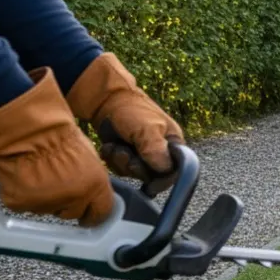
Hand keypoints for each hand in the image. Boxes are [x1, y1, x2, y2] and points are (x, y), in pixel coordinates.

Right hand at [0, 70, 113, 225]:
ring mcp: (47, 203)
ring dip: (46, 199)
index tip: (89, 216)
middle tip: (58, 187)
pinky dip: (25, 196)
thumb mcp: (91, 160)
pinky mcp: (23, 204)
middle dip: (68, 204)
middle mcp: (74, 200)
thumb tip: (94, 195)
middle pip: (73, 214)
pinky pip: (25, 205)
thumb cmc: (61, 138)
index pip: (101, 213)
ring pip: (48, 210)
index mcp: (95, 187)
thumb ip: (93, 182)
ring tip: (41, 177)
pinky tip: (26, 179)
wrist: (30, 132)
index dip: (94, 215)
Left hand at [67, 54, 184, 194]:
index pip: (174, 171)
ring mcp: (142, 155)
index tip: (148, 178)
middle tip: (124, 152)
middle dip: (135, 167)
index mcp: (173, 145)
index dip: (162, 178)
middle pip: (152, 175)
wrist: (105, 100)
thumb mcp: (147, 129)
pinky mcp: (126, 156)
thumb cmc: (132, 110)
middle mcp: (160, 152)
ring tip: (115, 146)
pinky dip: (112, 160)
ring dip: (120, 161)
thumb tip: (166, 171)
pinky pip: (120, 169)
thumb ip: (157, 150)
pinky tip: (109, 147)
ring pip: (134, 173)